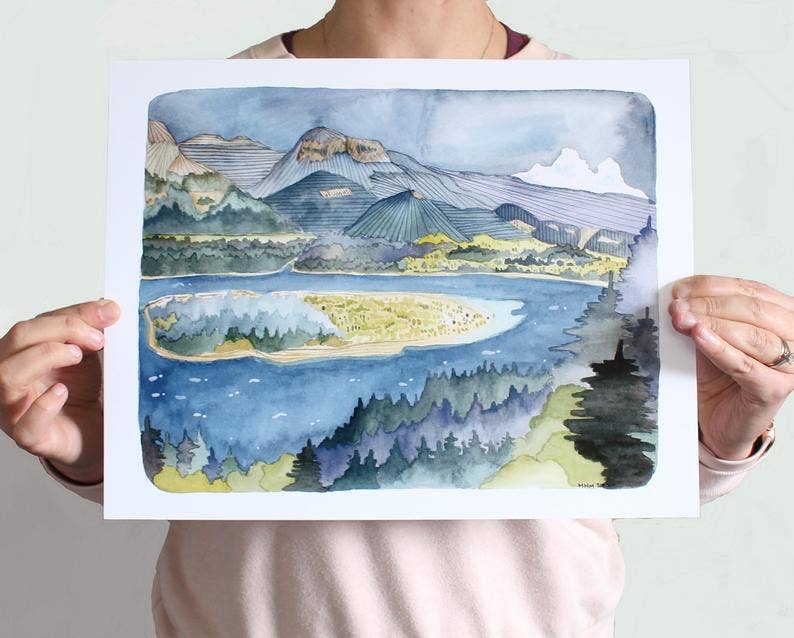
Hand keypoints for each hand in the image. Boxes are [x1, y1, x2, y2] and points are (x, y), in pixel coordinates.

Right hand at [0, 300, 119, 483]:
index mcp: (23, 351)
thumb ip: (93, 331)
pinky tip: (62, 392)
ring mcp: (14, 406)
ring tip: (78, 357)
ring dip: (47, 356)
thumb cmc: (80, 392)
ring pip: (9, 373)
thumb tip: (111, 308)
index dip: (72, 314)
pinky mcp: (29, 435)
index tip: (109, 314)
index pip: (36, 323)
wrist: (91, 432)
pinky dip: (43, 404)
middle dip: (62, 330)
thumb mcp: (88, 354)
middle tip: (98, 339)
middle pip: (18, 339)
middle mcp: (11, 374)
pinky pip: (25, 420)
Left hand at [669, 276, 791, 459]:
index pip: (752, 290)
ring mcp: (789, 367)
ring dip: (712, 323)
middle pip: (755, 309)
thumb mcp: (708, 338)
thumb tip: (680, 299)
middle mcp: (793, 338)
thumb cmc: (718, 377)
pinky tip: (698, 337)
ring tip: (683, 320)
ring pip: (753, 335)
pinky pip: (746, 365)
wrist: (716, 420)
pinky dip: (719, 349)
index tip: (681, 288)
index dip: (713, 285)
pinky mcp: (774, 390)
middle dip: (710, 304)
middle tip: (678, 306)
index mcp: (784, 317)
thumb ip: (701, 317)